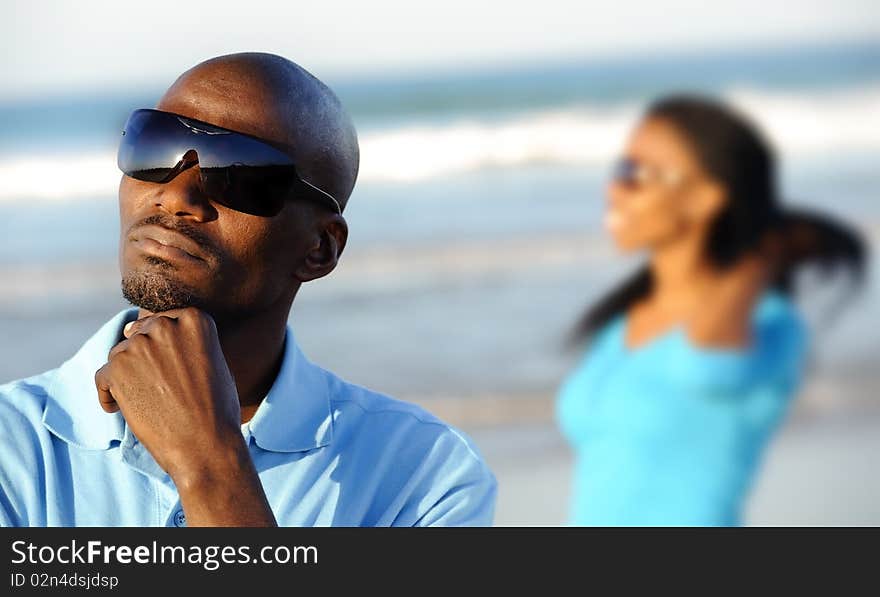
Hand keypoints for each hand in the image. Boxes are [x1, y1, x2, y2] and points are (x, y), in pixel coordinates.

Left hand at [94, 307, 241, 480]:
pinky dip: (109, 394)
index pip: (165, 319)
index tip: (172, 371)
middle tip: (159, 389)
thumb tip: (142, 327)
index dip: (165, 347)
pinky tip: (123, 408)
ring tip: (147, 401)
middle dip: (145, 358)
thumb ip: (185, 341)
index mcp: (195, 319)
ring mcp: (139, 346)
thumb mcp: (212, 361)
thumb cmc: (215, 409)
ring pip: (120, 354)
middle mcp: (165, 325)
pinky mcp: (116, 369)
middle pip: (140, 333)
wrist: (205, 446)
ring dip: (128, 375)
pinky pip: (103, 376)